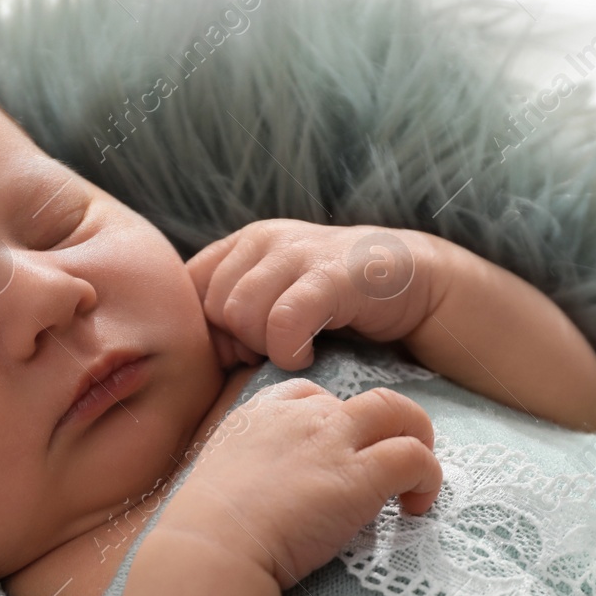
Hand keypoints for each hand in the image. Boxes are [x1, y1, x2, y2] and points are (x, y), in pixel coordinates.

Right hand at [156, 378, 441, 589]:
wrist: (211, 547)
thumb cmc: (206, 531)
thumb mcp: (219, 478)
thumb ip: (249, 471)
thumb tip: (266, 495)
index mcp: (260, 415)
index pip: (312, 395)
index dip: (336, 421)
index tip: (338, 455)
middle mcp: (301, 417)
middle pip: (366, 400)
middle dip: (392, 425)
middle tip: (393, 463)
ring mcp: (332, 441)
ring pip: (399, 413)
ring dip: (419, 441)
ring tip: (417, 482)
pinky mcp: (359, 475)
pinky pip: (415, 457)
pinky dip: (429, 478)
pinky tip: (415, 508)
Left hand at [186, 219, 445, 370]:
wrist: (408, 282)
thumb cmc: (332, 305)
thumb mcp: (271, 301)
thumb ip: (228, 316)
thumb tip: (192, 353)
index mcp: (240, 245)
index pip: (187, 291)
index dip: (206, 331)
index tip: (238, 350)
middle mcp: (263, 240)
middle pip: (213, 307)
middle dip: (238, 342)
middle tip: (272, 351)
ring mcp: (297, 252)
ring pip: (241, 313)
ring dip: (264, 347)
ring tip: (291, 350)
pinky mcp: (331, 274)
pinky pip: (284, 321)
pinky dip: (289, 350)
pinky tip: (307, 355)